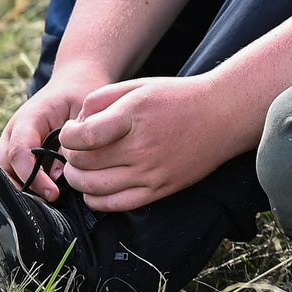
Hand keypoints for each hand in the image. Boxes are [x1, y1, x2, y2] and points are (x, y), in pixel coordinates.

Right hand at [0, 68, 112, 199]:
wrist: (74, 82)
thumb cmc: (82, 95)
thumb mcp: (85, 110)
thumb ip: (74, 139)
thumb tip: (58, 175)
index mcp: (28, 118)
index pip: (19, 151)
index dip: (32, 175)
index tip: (53, 193)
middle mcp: (12, 132)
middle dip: (17, 189)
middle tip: (44, 206)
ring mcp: (10, 142)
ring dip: (17, 191)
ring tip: (43, 207)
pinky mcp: (15, 153)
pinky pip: (9, 174)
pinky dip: (21, 188)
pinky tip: (40, 201)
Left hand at [55, 74, 261, 210]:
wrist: (224, 114)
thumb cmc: (178, 98)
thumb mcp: (138, 86)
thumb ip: (100, 99)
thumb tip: (76, 126)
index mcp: (135, 116)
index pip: (83, 137)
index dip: (67, 135)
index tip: (72, 131)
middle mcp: (142, 147)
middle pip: (84, 163)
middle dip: (71, 155)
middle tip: (77, 148)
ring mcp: (152, 172)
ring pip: (92, 187)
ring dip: (77, 178)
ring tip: (83, 167)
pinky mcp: (160, 189)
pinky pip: (113, 205)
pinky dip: (95, 199)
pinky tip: (96, 187)